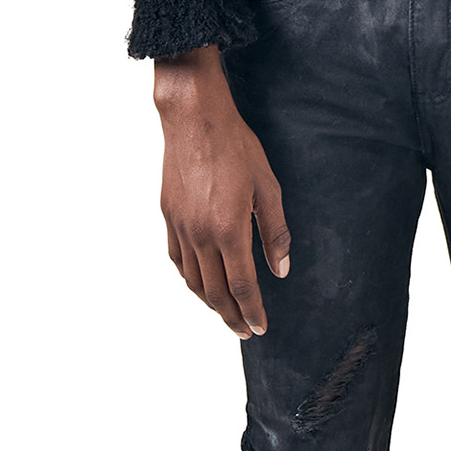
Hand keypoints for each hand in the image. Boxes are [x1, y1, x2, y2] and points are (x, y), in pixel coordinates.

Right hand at [153, 47, 290, 336]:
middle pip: (215, 291)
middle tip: (244, 330)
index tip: (260, 327)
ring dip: (210, 302)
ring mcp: (181, 226)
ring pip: (193, 280)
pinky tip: (200, 281)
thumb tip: (281, 270)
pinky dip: (190, 278)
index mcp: (229, 229)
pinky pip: (178, 259)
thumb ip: (275, 232)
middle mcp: (201, 234)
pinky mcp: (169, 216)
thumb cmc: (236, 148)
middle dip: (231, 316)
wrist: (194, 119)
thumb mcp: (268, 188)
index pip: (242, 286)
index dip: (252, 311)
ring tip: (226, 312)